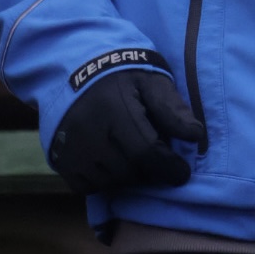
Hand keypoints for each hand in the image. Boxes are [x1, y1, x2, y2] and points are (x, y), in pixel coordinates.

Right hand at [48, 68, 204, 195]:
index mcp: (114, 109)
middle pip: (130, 172)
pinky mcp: (59, 160)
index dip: (169, 168)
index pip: (146, 152)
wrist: (73, 66)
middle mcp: (89, 132)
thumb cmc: (120, 72)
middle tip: (157, 158)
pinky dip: (104, 181)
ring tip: (133, 156)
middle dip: (149, 171)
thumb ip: (171, 107)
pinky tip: (112, 161)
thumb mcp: (150, 79)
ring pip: (110, 182)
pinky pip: (87, 187)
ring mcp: (70, 149)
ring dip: (128, 176)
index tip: (182, 173)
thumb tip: (195, 135)